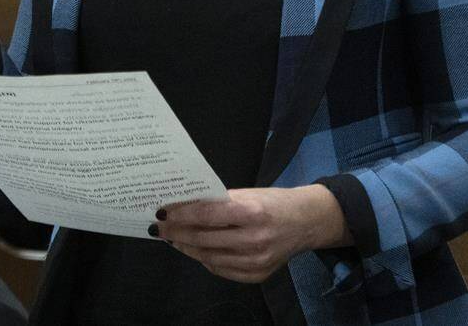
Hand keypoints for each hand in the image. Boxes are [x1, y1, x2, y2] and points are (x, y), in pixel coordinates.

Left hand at [155, 186, 351, 283]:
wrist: (306, 222)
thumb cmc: (274, 202)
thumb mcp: (248, 194)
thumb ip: (219, 202)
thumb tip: (184, 206)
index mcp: (253, 212)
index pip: (206, 215)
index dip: (181, 214)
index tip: (163, 212)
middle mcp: (255, 239)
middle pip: (204, 239)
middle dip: (177, 233)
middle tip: (160, 228)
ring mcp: (257, 261)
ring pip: (209, 257)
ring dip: (187, 248)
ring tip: (174, 239)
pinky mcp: (258, 275)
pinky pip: (222, 269)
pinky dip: (206, 259)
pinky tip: (196, 250)